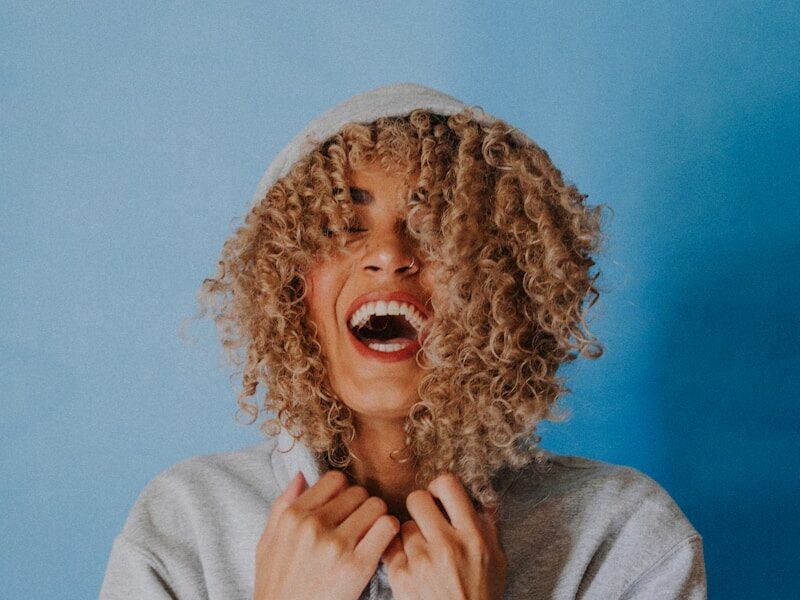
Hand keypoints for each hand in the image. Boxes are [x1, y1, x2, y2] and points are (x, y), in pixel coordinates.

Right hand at [253, 470, 399, 599]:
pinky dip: (390, 532)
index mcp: (293, 517)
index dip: (344, 492)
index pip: (335, 480)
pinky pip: (387, 527)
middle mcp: (314, 526)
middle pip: (358, 492)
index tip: (344, 509)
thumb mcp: (266, 545)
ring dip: (378, 518)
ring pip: (376, 506)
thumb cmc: (276, 587)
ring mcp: (336, 545)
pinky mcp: (357, 566)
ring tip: (371, 535)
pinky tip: (382, 545)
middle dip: (362, 506)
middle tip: (360, 525)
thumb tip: (301, 475)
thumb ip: (281, 506)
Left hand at [383, 473, 506, 599]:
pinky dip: (398, 554)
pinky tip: (410, 565)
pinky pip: (390, 547)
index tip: (440, 496)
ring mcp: (421, 561)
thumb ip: (488, 527)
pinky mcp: (400, 576)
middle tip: (425, 520)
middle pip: (416, 499)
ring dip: (410, 535)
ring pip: (402, 525)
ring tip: (422, 552)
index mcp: (472, 536)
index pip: (448, 485)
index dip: (440, 486)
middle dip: (420, 506)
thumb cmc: (482, 597)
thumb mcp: (497, 561)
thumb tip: (481, 499)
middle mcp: (446, 545)